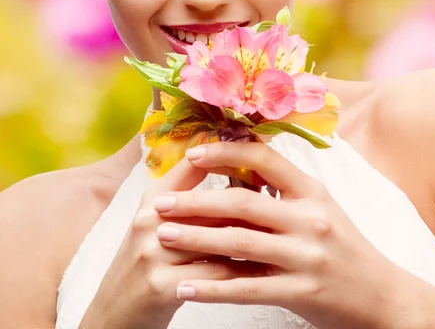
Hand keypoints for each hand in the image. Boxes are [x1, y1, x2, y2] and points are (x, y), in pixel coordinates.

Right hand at [80, 156, 267, 328]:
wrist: (114, 314)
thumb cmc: (149, 260)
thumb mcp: (161, 217)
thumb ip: (190, 187)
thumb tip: (233, 160)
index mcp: (154, 196)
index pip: (197, 163)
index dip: (232, 158)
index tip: (264, 162)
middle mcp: (151, 218)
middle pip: (215, 202)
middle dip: (253, 203)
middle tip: (285, 201)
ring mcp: (154, 252)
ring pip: (219, 238)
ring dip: (254, 237)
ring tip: (283, 233)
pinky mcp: (160, 285)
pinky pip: (216, 274)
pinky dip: (244, 271)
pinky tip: (266, 268)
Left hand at [154, 141, 402, 328]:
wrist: (381, 295)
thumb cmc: (344, 247)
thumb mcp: (321, 208)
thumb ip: (285, 191)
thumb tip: (239, 169)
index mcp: (313, 191)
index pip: (265, 159)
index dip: (227, 152)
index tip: (194, 153)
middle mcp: (310, 218)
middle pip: (243, 203)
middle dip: (196, 201)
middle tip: (160, 202)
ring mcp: (306, 255)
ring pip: (240, 243)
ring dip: (196, 238)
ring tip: (162, 236)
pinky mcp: (301, 291)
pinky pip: (248, 288)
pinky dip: (212, 286)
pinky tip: (185, 286)